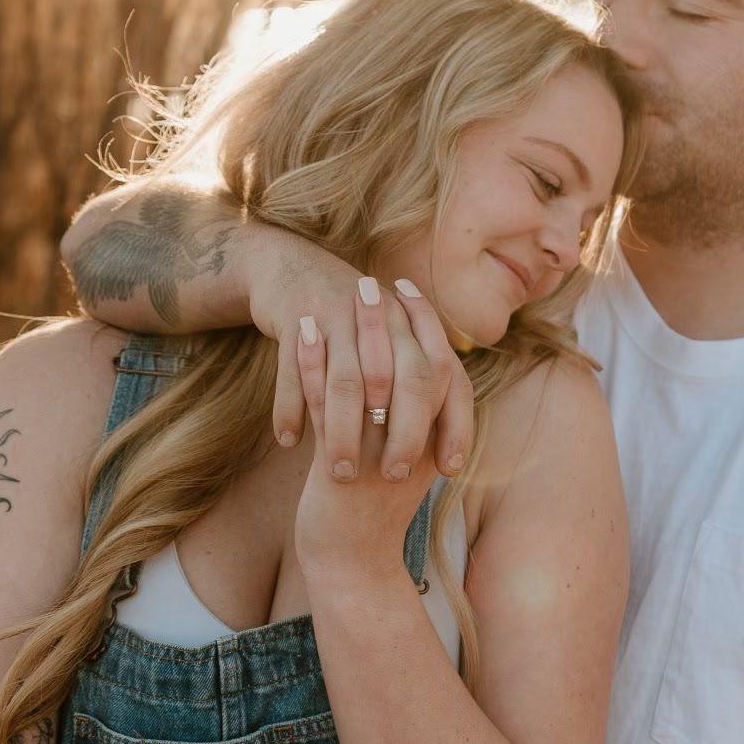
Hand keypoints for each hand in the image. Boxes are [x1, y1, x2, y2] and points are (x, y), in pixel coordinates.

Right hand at [256, 246, 475, 481]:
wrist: (297, 268)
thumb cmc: (352, 320)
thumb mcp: (394, 338)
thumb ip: (425, 377)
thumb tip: (452, 434)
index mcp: (414, 326)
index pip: (450, 380)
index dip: (454, 423)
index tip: (447, 468)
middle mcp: (385, 318)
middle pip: (404, 383)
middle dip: (403, 434)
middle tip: (394, 475)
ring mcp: (340, 316)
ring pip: (346, 384)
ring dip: (344, 432)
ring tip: (340, 472)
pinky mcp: (297, 317)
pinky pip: (293, 371)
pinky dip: (290, 408)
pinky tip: (288, 440)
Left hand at [291, 284, 455, 586]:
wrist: (351, 565)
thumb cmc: (370, 509)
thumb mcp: (400, 457)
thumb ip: (410, 414)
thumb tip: (406, 362)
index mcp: (439, 438)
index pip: (442, 365)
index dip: (424, 323)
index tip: (405, 287)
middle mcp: (417, 444)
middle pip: (410, 364)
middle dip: (389, 318)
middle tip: (371, 281)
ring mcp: (380, 457)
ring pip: (371, 378)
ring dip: (353, 332)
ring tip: (337, 293)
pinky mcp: (343, 468)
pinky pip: (327, 402)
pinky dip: (313, 362)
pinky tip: (300, 332)